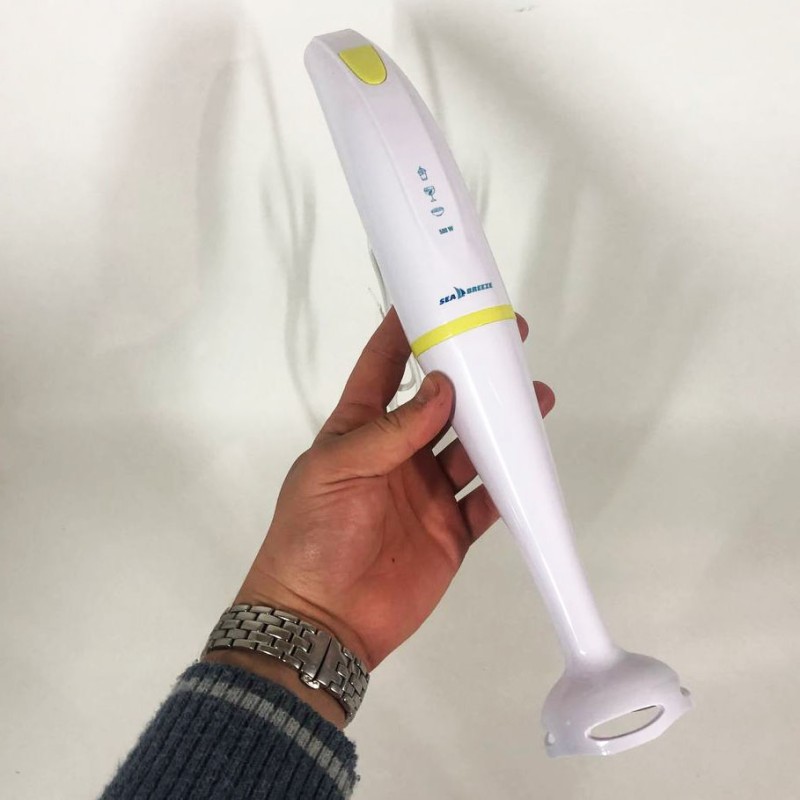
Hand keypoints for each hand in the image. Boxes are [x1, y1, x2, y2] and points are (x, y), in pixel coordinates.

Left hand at [206, 308, 553, 723]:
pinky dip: (508, 482)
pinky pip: (486, 500)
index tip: (431, 299)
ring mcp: (427, 493)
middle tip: (507, 344)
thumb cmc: (312, 534)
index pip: (382, 370)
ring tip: (532, 397)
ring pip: (472, 447)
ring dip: (500, 423)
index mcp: (360, 430)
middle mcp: (398, 454)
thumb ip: (391, 431)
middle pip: (441, 403)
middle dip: (471, 374)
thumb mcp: (338, 469)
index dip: (403, 334)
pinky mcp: (451, 531)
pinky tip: (530, 459)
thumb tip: (441, 388)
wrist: (320, 620)